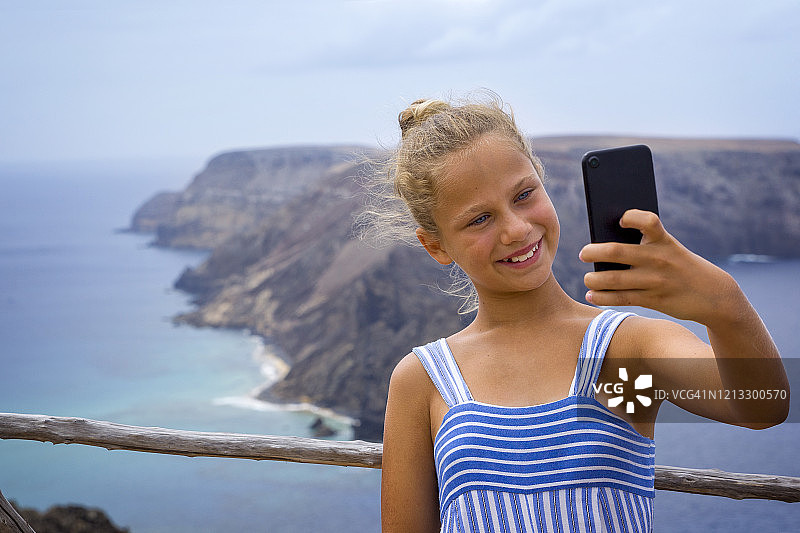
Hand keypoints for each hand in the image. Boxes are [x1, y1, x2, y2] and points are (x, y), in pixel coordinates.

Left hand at [579, 209, 739, 324]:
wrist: (713, 294)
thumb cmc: (681, 266)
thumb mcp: (670, 249)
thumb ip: (644, 245)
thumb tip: (605, 245)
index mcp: (663, 240)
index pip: (648, 221)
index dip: (631, 217)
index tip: (620, 219)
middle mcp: (658, 258)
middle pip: (617, 251)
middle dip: (594, 252)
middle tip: (583, 254)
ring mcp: (655, 280)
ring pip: (614, 279)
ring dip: (593, 279)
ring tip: (588, 278)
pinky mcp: (653, 299)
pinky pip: (621, 298)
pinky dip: (602, 297)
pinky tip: (592, 295)